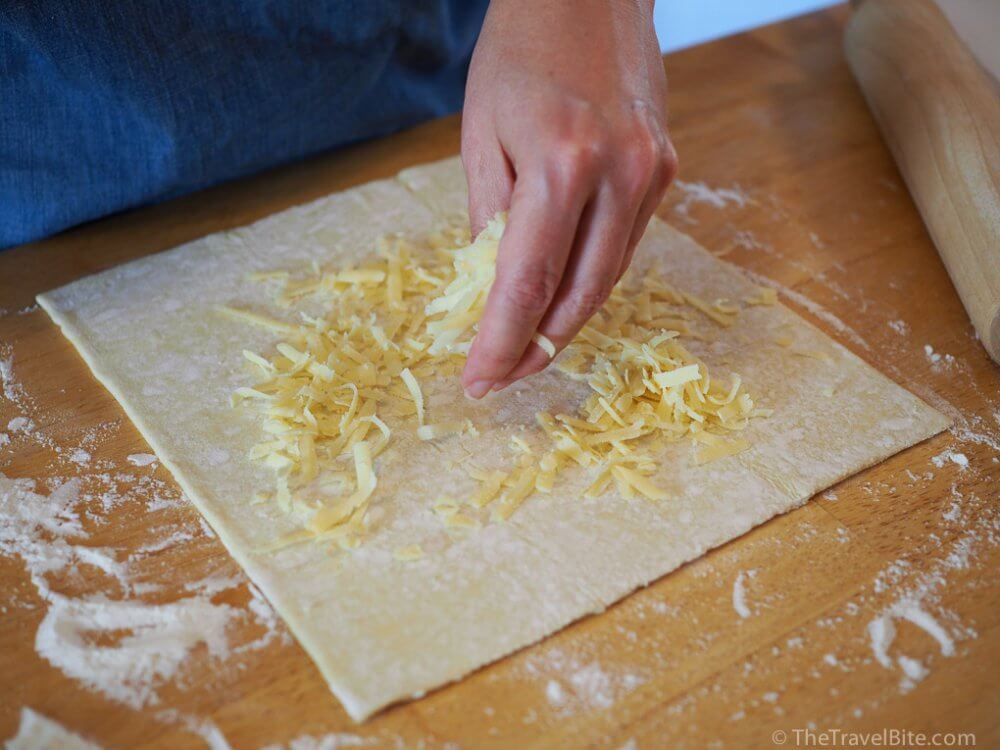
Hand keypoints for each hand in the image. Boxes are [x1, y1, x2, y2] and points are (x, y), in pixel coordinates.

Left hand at [459, 0, 676, 398]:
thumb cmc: (519, 50)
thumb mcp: (481, 132)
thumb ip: (489, 217)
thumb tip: (492, 288)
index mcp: (563, 160)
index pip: (528, 281)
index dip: (501, 341)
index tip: (479, 382)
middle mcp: (619, 173)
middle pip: (579, 294)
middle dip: (536, 347)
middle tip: (502, 378)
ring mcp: (651, 172)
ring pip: (608, 277)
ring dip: (566, 321)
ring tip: (525, 348)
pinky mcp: (664, 168)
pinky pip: (624, 244)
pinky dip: (591, 277)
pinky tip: (561, 296)